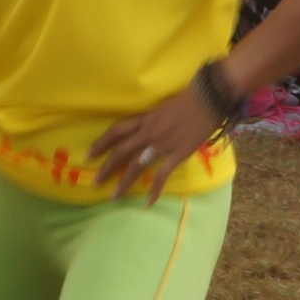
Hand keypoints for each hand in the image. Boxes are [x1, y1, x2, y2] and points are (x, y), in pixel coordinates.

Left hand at [90, 85, 225, 202]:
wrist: (210, 97)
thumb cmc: (190, 99)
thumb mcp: (164, 108)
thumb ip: (153, 120)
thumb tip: (146, 130)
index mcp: (145, 118)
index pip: (116, 131)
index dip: (101, 143)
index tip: (88, 155)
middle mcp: (148, 132)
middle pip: (121, 151)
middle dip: (106, 167)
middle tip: (95, 182)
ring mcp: (162, 144)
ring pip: (136, 165)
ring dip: (124, 181)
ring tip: (114, 196)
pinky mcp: (178, 153)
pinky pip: (162, 174)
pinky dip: (155, 189)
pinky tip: (148, 202)